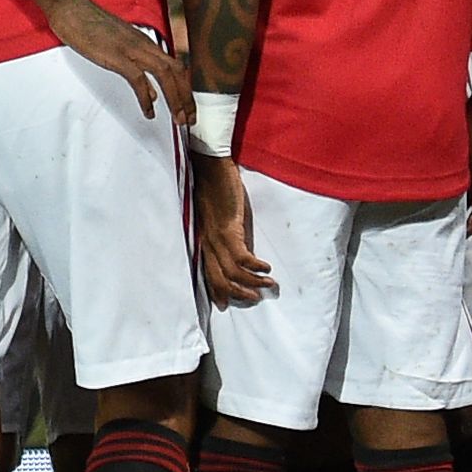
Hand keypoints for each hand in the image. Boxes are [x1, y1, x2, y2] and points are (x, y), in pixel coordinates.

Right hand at [32, 0, 189, 124]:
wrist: (71, 7)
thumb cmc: (89, 23)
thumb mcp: (120, 47)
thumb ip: (138, 68)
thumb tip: (151, 91)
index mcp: (146, 43)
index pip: (176, 67)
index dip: (185, 89)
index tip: (188, 107)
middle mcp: (144, 45)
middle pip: (177, 72)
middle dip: (186, 97)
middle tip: (189, 119)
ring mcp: (132, 49)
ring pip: (165, 75)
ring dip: (174, 98)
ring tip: (178, 118)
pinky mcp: (117, 55)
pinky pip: (138, 79)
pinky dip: (146, 98)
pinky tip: (149, 111)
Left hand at [192, 150, 270, 302]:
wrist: (211, 166)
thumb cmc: (215, 189)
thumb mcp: (220, 217)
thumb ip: (227, 236)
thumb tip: (241, 254)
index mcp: (204, 239)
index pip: (207, 272)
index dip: (216, 291)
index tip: (225, 305)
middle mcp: (207, 241)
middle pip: (218, 278)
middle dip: (236, 294)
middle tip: (253, 300)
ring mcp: (216, 236)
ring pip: (231, 272)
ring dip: (251, 283)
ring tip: (267, 286)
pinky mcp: (228, 228)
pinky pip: (242, 256)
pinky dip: (255, 266)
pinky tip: (266, 268)